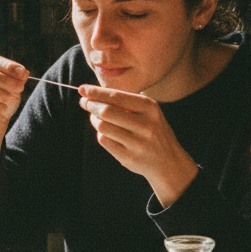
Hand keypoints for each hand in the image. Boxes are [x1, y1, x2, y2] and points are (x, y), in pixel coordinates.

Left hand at [78, 84, 196, 207]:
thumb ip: (124, 102)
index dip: (96, 92)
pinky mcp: (129, 157)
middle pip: (106, 111)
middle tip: (84, 103)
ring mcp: (137, 143)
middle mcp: (146, 124)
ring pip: (103, 126)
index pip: (116, 96)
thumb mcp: (147, 112)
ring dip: (94, 120)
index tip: (82, 89)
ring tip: (95, 118)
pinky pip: (105, 141)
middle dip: (91, 105)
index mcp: (150, 108)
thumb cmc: (152, 131)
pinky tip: (105, 133)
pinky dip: (101, 134)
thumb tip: (91, 94)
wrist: (168, 161)